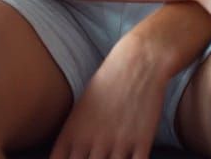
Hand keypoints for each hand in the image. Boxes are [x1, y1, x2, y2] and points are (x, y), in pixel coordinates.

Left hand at [49, 35, 169, 158]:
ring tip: (110, 158)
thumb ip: (74, 136)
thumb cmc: (109, 81)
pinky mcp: (142, 142)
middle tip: (95, 157)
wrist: (138, 60)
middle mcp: (93, 142)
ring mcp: (117, 143)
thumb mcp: (82, 106)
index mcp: (73, 133)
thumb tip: (68, 156)